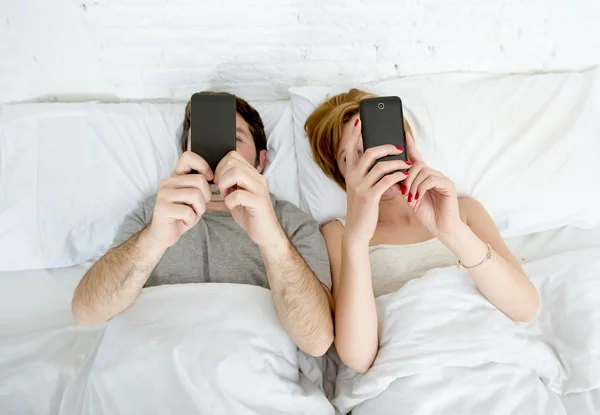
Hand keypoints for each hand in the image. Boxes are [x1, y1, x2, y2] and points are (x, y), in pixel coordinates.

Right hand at [148, 151, 212, 248]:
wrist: (164, 234)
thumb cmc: (182, 214)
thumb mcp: (192, 196)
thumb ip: (199, 184)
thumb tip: (213, 175)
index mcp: (175, 176)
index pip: (188, 157)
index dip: (203, 166)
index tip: (209, 179)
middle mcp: (167, 182)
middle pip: (199, 180)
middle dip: (206, 197)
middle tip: (198, 206)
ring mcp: (163, 194)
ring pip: (196, 195)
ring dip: (199, 209)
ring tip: (191, 214)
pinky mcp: (162, 208)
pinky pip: (188, 211)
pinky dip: (191, 219)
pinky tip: (184, 221)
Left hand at [214, 151, 282, 245]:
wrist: (265, 232)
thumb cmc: (249, 214)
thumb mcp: (235, 196)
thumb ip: (226, 185)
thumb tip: (206, 179)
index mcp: (252, 174)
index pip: (232, 155)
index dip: (220, 166)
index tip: (218, 181)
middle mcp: (257, 178)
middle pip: (232, 162)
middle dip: (220, 175)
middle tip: (221, 190)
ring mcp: (259, 189)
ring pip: (236, 173)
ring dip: (224, 185)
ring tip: (226, 196)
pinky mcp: (259, 202)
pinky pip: (239, 195)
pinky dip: (230, 201)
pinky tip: (232, 206)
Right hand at [344, 119, 409, 245]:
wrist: (356, 229)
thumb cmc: (362, 207)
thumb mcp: (359, 188)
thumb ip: (365, 173)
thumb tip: (377, 158)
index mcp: (349, 173)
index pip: (350, 147)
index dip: (354, 133)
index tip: (360, 120)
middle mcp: (353, 177)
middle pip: (369, 152)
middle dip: (386, 146)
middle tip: (398, 146)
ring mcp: (360, 186)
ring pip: (381, 165)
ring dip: (397, 163)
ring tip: (407, 163)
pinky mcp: (370, 196)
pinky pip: (387, 180)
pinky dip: (398, 176)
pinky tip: (405, 176)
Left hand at [401, 132, 461, 235]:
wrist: (441, 227)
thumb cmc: (426, 213)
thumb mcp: (409, 198)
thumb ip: (402, 186)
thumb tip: (390, 175)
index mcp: (423, 176)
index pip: (415, 157)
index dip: (410, 145)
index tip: (403, 133)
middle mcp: (433, 173)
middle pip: (416, 164)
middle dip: (406, 177)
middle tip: (403, 191)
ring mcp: (441, 178)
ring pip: (422, 171)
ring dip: (412, 184)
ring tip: (410, 197)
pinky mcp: (448, 184)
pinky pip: (430, 179)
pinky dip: (420, 189)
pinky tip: (417, 198)